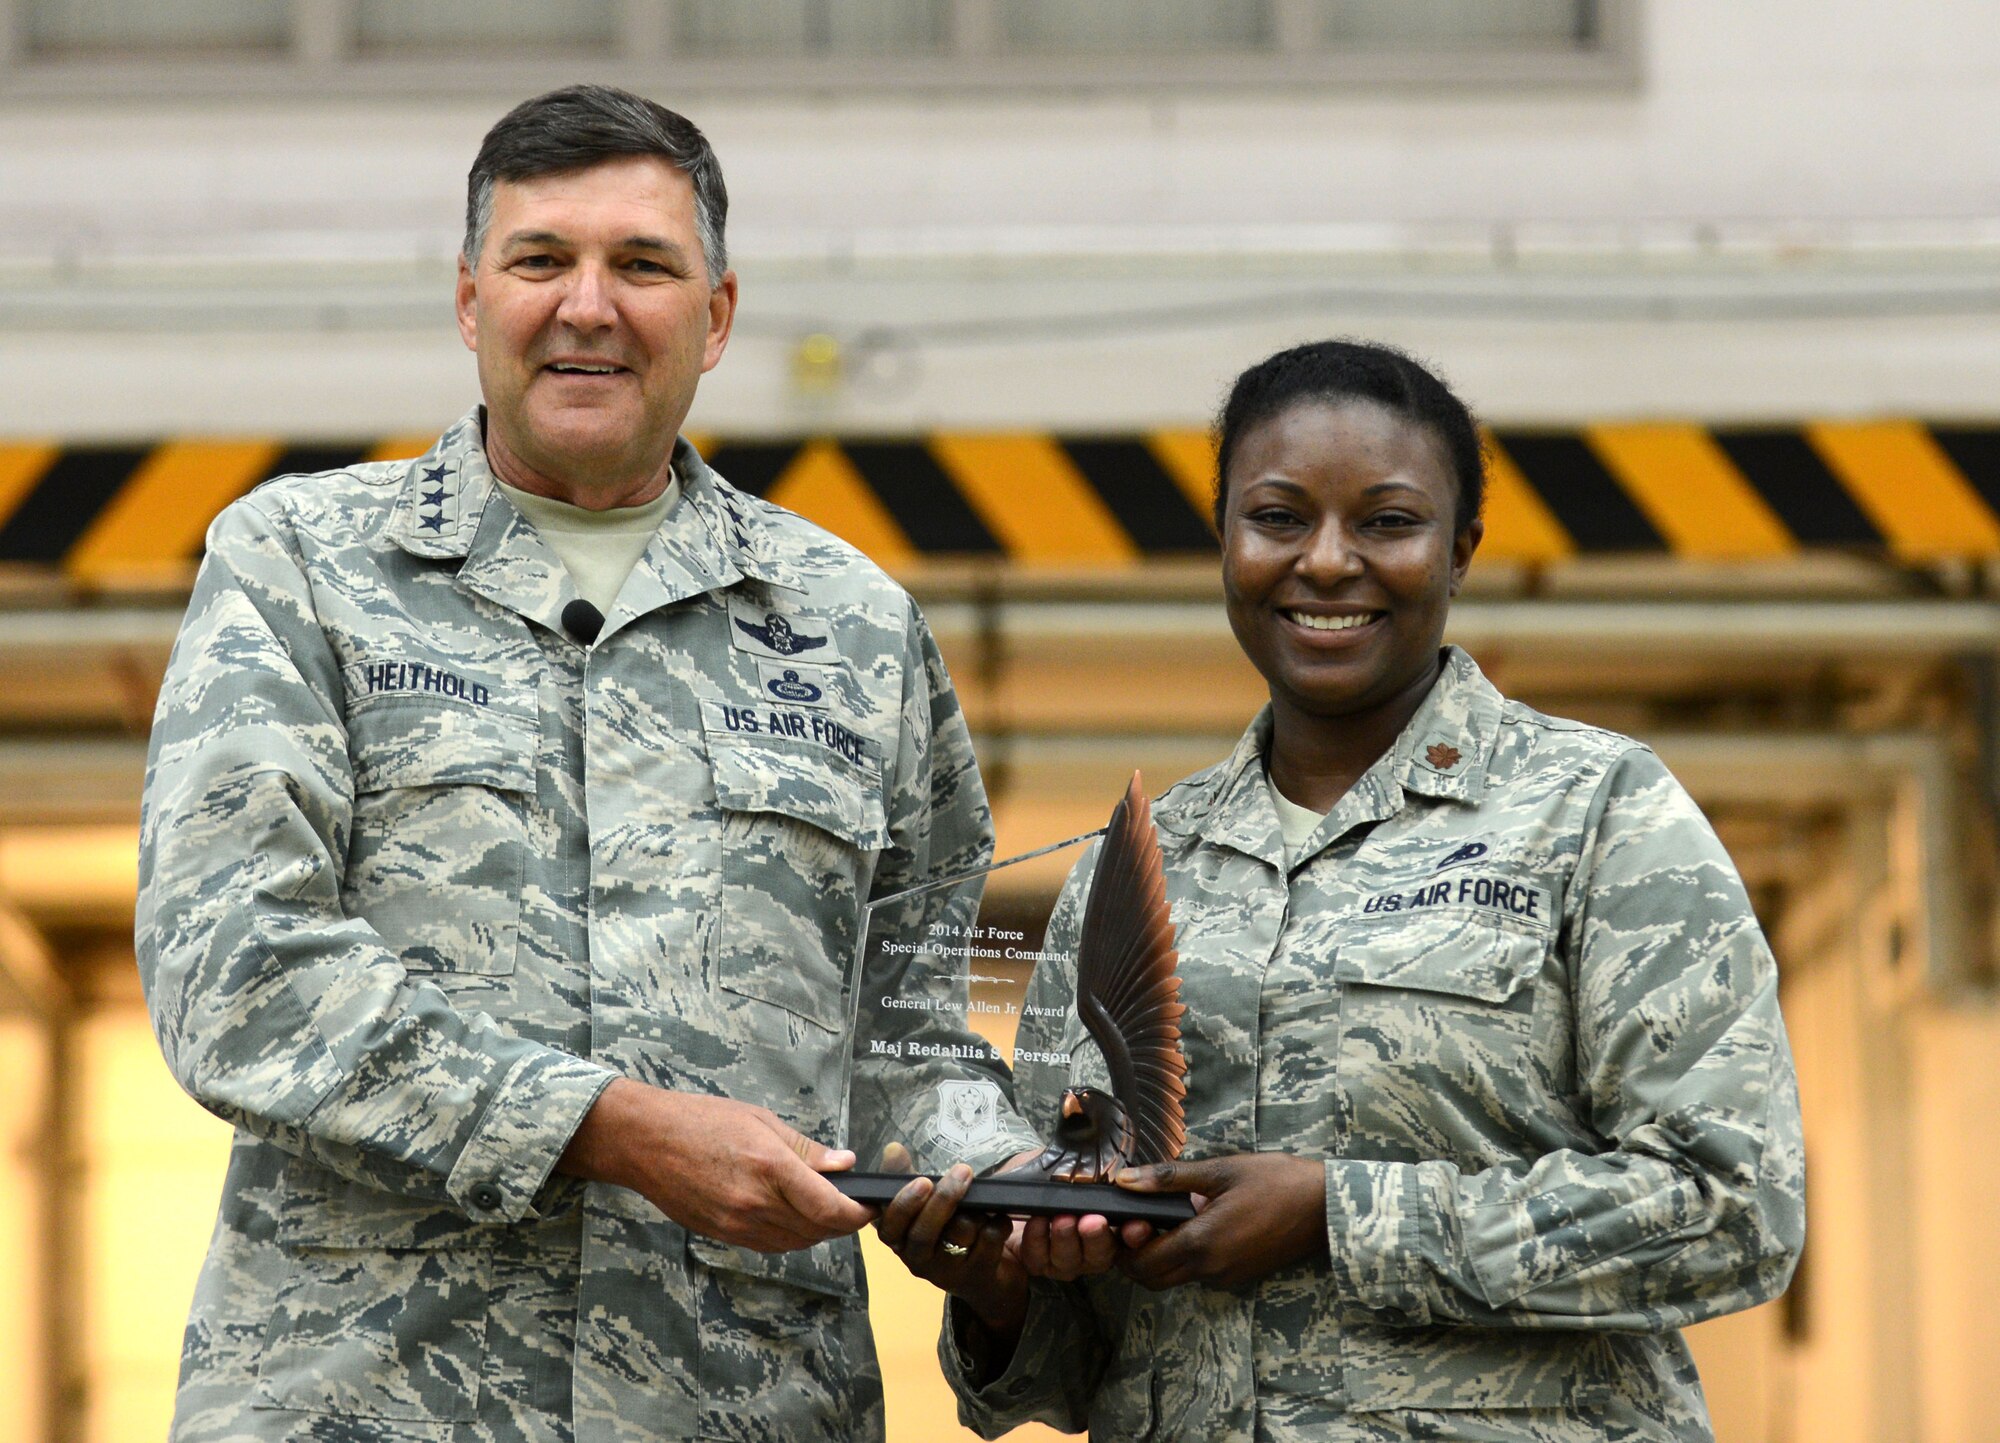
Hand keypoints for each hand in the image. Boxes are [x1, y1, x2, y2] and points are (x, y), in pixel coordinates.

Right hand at [557, 1078, 870, 1251]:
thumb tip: (845, 1164)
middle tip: (852, 1203)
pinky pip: (771, 1245)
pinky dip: (790, 1236)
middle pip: (818, 1231)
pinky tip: (792, 1215)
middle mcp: (756, 1203)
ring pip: (796, 1243)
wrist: (647, 1142)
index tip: (870, 1205)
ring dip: (817, 1231)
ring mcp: (737, 1224)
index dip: (858, 1214)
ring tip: (823, 1207)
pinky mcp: (724, 1235)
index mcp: (771, 1168)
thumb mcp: (762, 1121)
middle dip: (842, 1222)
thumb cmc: (703, 1121)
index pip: (830, 1209)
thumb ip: (806, 1149)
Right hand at [874, 1146, 1027, 1334]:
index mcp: (901, 1240)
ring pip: (959, 1235)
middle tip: (962, 1171)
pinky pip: (988, 1242)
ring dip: (974, 1211)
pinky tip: (999, 1215)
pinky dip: (997, 1223)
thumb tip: (893, 1149)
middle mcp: (919, 1260)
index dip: (902, 1205)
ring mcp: (948, 1272)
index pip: (889, 1228)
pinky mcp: (978, 1275)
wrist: (983, 1277)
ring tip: (983, 1197)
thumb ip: (905, 1177)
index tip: (922, 1180)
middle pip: (923, 1234)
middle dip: (943, 1201)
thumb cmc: (945, 1231)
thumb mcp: (923, 1204)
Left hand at [993, 1148, 1128, 1282]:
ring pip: (1070, 1261)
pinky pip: (1038, 1259)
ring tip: (1062, 1219)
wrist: (1030, 1177)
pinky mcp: (1038, 1261)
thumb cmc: (1064, 1171)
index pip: (1131, 1239)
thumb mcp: (1087, 1164)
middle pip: (1101, 1256)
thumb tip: (1123, 1174)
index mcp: (1113, 1229)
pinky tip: (1037, 1221)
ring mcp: (1066, 1259)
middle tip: (1092, 1221)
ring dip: (1066, 1240)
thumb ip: (1107, 1172)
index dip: (1137, 1236)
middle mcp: (1093, 1250)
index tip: (1137, 1226)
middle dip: (1097, 1239)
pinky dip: (1037, 1241)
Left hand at [1112, 1153, 1326, 1289]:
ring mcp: (1227, 1276)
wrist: (1326, 1206)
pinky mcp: (1239, 1275)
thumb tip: (1123, 1180)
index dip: (1123, 1247)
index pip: (1142, 1263)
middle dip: (1136, 1257)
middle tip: (1137, 1222)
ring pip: (1175, 1278)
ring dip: (1160, 1258)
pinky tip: (1193, 1225)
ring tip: (1164, 1219)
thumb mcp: (1220, 1171)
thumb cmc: (1276, 1181)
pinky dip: (1185, 1258)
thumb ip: (1168, 1179)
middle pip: (1153, 1279)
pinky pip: (1199, 1274)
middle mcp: (1211, 1269)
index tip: (1122, 1221)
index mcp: (1202, 1243)